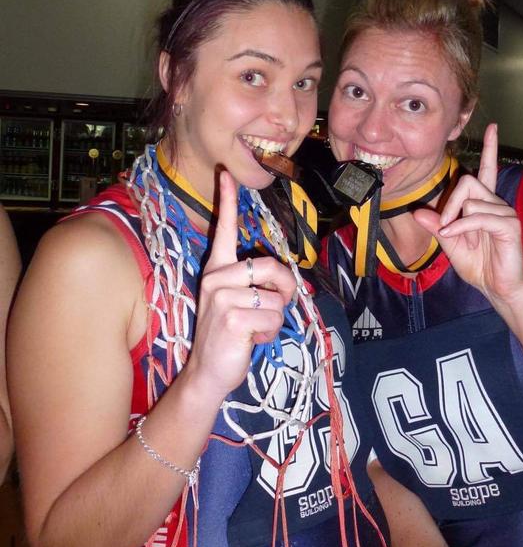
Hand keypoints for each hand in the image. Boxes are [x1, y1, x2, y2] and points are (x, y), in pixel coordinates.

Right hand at [188, 170, 296, 395]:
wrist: (209, 372)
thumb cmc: (230, 337)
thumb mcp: (242, 304)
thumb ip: (260, 286)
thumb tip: (290, 280)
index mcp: (217, 270)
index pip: (223, 230)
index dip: (227, 201)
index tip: (227, 174)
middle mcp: (216, 277)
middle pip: (273, 268)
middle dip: (285, 292)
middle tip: (271, 311)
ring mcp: (221, 296)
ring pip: (277, 299)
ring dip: (275, 320)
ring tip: (253, 330)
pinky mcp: (232, 316)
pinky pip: (274, 318)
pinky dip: (270, 334)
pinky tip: (250, 341)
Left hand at [413, 124, 522, 306]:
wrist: (498, 289)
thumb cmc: (479, 266)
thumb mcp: (450, 245)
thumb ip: (437, 226)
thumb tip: (419, 211)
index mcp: (485, 205)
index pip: (488, 170)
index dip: (490, 148)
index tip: (493, 127)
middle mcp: (497, 203)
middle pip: (469, 182)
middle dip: (449, 203)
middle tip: (444, 226)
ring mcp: (505, 213)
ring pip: (471, 199)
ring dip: (456, 221)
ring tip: (460, 240)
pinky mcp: (509, 225)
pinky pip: (478, 216)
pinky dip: (462, 227)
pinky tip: (455, 236)